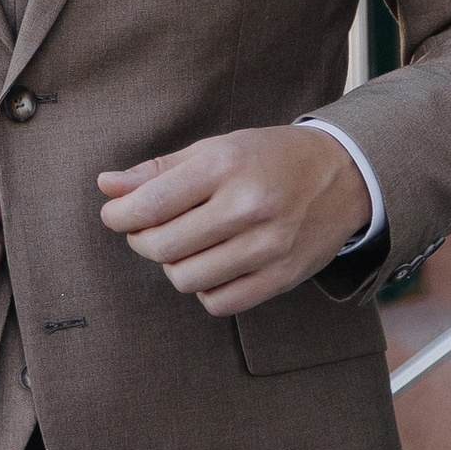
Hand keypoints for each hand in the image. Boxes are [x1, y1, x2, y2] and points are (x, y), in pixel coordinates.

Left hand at [98, 124, 370, 315]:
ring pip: (187, 279)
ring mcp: (268, 245)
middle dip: (142, 241)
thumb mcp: (217, 148)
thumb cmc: (270, 157)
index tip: (115, 214)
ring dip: (174, 265)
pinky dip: (205, 288)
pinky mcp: (283, 276)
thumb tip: (106, 186)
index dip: (120, 215)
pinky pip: (220, 302)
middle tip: (148, 230)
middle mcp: (248, 205)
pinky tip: (212, 265)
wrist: (344, 174)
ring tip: (185, 246)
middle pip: (163, 246)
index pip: (152, 203)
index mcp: (227, 164)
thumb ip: (159, 170)